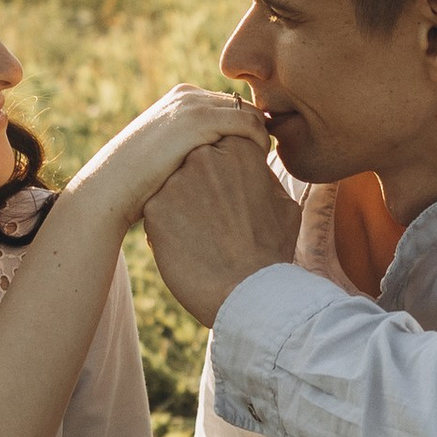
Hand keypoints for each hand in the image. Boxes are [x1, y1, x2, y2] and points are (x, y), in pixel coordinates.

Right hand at [68, 87, 268, 232]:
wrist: (110, 187)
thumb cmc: (137, 183)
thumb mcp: (167, 156)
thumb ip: (190, 147)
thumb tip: (216, 161)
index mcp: (181, 99)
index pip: (231, 108)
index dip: (248, 132)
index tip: (257, 158)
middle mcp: (188, 95)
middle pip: (243, 108)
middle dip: (258, 133)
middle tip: (266, 164)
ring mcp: (193, 104)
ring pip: (250, 114)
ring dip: (262, 139)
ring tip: (264, 168)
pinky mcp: (198, 120)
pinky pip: (248, 124)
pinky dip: (259, 143)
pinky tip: (258, 168)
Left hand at [141, 134, 301, 325]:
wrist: (248, 292)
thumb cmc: (271, 251)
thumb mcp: (283, 203)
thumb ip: (262, 174)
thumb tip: (252, 164)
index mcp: (239, 148)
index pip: (220, 143)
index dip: (222, 170)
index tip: (227, 193)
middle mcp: (204, 155)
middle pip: (192, 159)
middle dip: (198, 183)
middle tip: (213, 216)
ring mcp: (175, 180)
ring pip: (172, 184)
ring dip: (181, 204)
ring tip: (202, 234)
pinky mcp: (153, 207)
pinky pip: (156, 208)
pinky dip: (167, 226)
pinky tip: (187, 245)